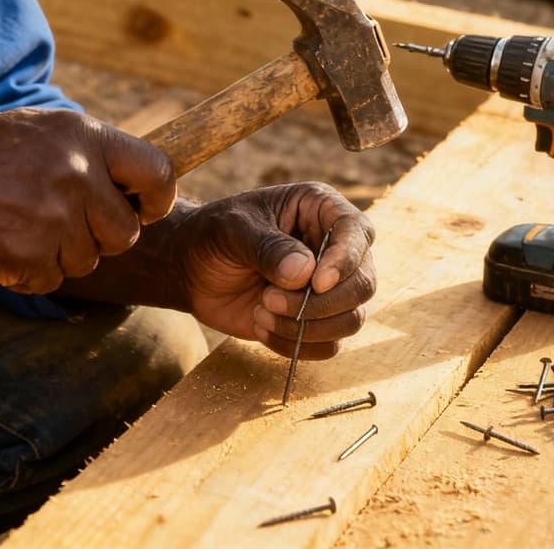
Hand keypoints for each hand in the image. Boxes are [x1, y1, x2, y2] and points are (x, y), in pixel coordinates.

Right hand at [0, 108, 175, 292]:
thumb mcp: (36, 130)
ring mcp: (52, 217)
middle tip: (64, 225)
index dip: (156, 198)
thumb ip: (85, 150)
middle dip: (101, 237)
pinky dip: (32, 272)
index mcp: (81, 135)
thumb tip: (133, 178)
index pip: (157, 171)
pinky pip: (54, 280)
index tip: (143, 210)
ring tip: (22, 225)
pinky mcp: (28, 256)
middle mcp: (75, 173)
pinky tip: (5, 244)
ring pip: (89, 260)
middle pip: (125, 231)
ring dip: (62, 255)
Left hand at [173, 184, 374, 358]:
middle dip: (320, 303)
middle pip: (362, 283)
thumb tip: (304, 273)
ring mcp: (328, 287)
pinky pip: (329, 345)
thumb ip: (267, 247)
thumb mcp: (232, 229)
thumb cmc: (213, 234)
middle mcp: (333, 247)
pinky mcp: (316, 320)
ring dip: (306, 326)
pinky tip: (261, 327)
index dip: (345, 260)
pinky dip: (297, 344)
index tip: (317, 283)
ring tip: (260, 312)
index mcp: (318, 209)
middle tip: (268, 299)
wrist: (191, 268)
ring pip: (351, 318)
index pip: (356, 231)